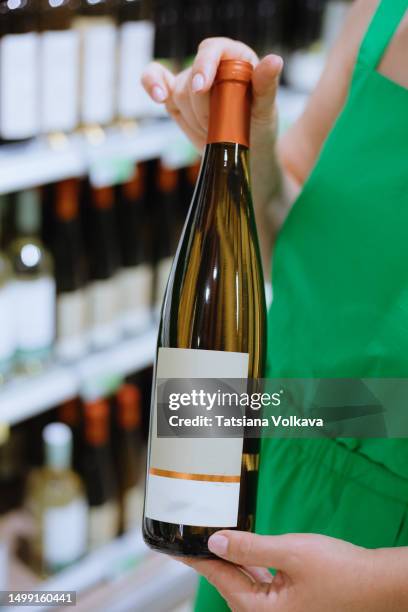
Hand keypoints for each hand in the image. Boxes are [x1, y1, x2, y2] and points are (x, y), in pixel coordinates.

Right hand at [141, 38, 282, 150]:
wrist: (245, 151)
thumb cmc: (259, 126)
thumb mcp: (266, 109)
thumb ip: (266, 85)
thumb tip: (274, 60)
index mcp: (234, 58)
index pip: (212, 50)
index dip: (204, 66)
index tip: (202, 88)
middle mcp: (211, 66)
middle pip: (191, 76)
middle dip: (202, 107)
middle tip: (217, 126)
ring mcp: (191, 82)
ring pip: (176, 91)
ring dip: (192, 117)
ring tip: (211, 130)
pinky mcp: (175, 99)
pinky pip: (153, 80)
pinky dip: (151, 85)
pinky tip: (159, 97)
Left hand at [183, 530, 388, 611]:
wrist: (378, 584)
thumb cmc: (340, 571)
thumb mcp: (289, 552)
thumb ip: (249, 548)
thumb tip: (215, 542)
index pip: (219, 579)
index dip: (197, 559)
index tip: (178, 547)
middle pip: (230, 584)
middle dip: (213, 560)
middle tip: (195, 539)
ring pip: (245, 585)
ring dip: (232, 563)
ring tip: (217, 542)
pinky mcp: (292, 605)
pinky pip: (262, 586)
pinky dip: (252, 569)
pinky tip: (248, 556)